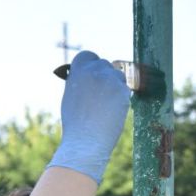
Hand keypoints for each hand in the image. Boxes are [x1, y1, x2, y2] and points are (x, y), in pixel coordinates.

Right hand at [47, 51, 130, 183]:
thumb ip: (80, 81)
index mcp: (78, 70)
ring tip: (105, 105)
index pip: (89, 56)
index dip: (92, 64)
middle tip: (102, 93)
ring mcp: (110, 79)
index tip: (93, 72)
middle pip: (104, 64)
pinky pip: (124, 89)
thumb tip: (90, 76)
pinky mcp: (123, 90)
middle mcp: (94, 70)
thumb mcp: (71, 95)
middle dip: (104, 75)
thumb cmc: (75, 123)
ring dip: (114, 86)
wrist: (86, 140)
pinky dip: (120, 98)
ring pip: (118, 76)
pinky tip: (112, 111)